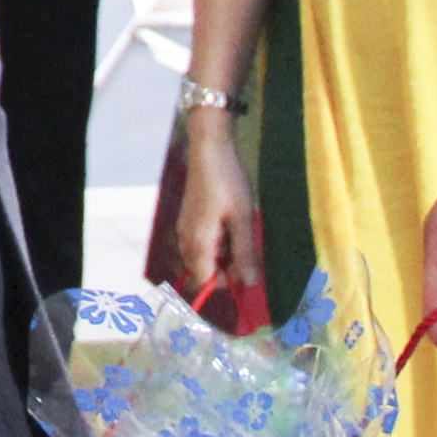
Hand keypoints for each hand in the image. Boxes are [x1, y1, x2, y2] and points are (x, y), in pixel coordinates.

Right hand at [172, 106, 263, 308]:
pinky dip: (218, 244)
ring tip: (243, 239)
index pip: (204, 280)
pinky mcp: (190, 217)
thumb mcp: (244, 220)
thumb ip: (245, 254)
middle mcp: (187, 238)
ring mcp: (186, 226)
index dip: (224, 287)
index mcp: (198, 242)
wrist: (209, 150)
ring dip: (223, 257)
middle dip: (225, 272)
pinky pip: (202, 242)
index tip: (246, 283)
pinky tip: (232, 229)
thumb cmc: (228, 184)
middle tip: (249, 258)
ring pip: (203, 256)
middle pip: (203, 270)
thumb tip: (248, 285)